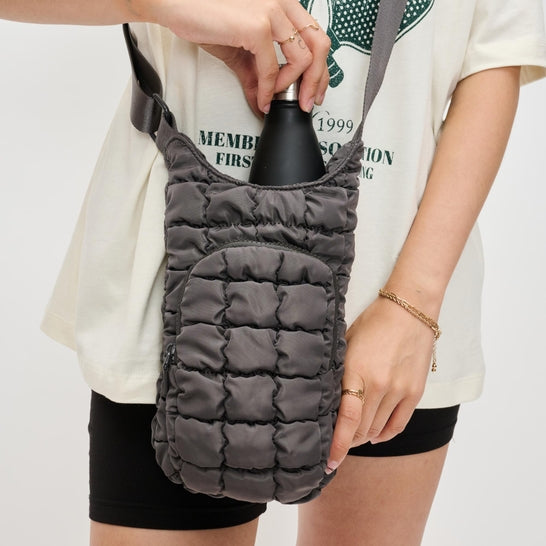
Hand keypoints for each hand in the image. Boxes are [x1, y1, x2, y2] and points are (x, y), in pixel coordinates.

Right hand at [141, 0, 329, 113]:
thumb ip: (256, 75)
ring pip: (303, 59)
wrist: (176, 4)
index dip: (320, 69)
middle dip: (317, 81)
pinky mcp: (257, 26)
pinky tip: (262, 98)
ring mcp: (272, 12)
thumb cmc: (204, 16)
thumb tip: (264, 101)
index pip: (316, 37)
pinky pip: (273, 69)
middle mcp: (282, 3)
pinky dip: (270, 90)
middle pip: (320, 46)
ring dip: (293, 88)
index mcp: (283, 4)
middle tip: (305, 102)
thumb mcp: (240, 50)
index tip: (311, 90)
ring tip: (278, 100)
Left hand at [326, 296, 434, 472]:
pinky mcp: (415, 392)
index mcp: (357, 371)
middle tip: (336, 443)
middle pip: (360, 428)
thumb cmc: (373, 323)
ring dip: (363, 436)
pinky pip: (398, 425)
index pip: (346, 419)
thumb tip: (325, 399)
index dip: (337, 445)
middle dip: (347, 440)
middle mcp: (379, 385)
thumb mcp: (346, 344)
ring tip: (353, 434)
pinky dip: (384, 434)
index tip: (329, 461)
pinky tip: (374, 434)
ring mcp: (400, 390)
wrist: (410, 310)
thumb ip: (338, 372)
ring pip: (377, 429)